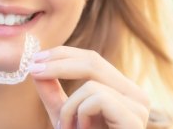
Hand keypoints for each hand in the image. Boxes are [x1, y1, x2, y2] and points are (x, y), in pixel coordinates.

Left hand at [30, 46, 149, 128]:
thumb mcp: (64, 117)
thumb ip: (52, 94)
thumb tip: (36, 67)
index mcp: (121, 91)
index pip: (92, 59)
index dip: (63, 54)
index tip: (35, 59)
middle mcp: (135, 95)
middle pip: (93, 61)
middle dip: (58, 64)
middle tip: (34, 70)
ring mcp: (138, 106)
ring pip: (91, 83)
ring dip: (69, 107)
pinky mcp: (134, 118)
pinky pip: (97, 98)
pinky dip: (80, 114)